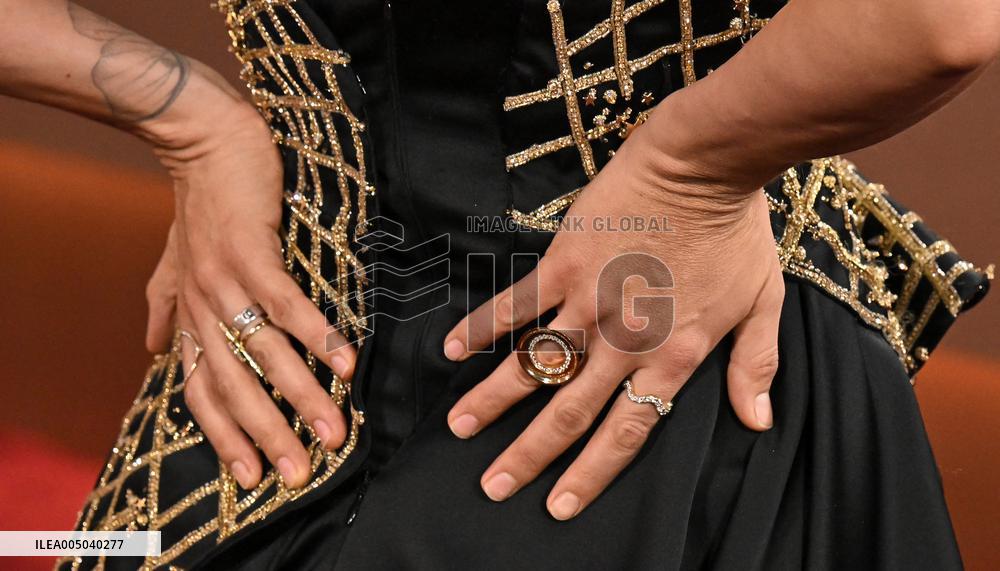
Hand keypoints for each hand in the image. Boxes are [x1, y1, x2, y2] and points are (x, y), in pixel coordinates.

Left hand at [141, 70, 356, 489]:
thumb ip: (163, 306)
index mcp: (190, 317)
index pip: (203, 392)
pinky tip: (346, 362)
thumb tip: (152, 347)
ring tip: (336, 430)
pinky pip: (285, 304)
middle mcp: (202, 309)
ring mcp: (224, 282)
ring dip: (302, 397)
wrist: (201, 140)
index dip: (226, 437)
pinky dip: (316, 336)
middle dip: (267, 435)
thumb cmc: (198, 203)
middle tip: (301, 474)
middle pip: (233, 388)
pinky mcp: (251, 252)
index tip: (255, 476)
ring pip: (262, 354)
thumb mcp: (173, 261)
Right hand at [443, 126, 783, 519]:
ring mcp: (589, 301)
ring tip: (461, 428)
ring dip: (495, 399)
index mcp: (672, 356)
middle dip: (529, 455)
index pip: (627, 430)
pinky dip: (486, 324)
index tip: (559, 505)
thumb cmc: (734, 232)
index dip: (591, 473)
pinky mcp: (565, 263)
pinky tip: (455, 348)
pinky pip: (518, 301)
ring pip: (537, 363)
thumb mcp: (763, 302)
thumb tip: (758, 422)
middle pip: (570, 410)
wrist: (703, 165)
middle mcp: (624, 339)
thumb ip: (756, 365)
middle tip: (493, 487)